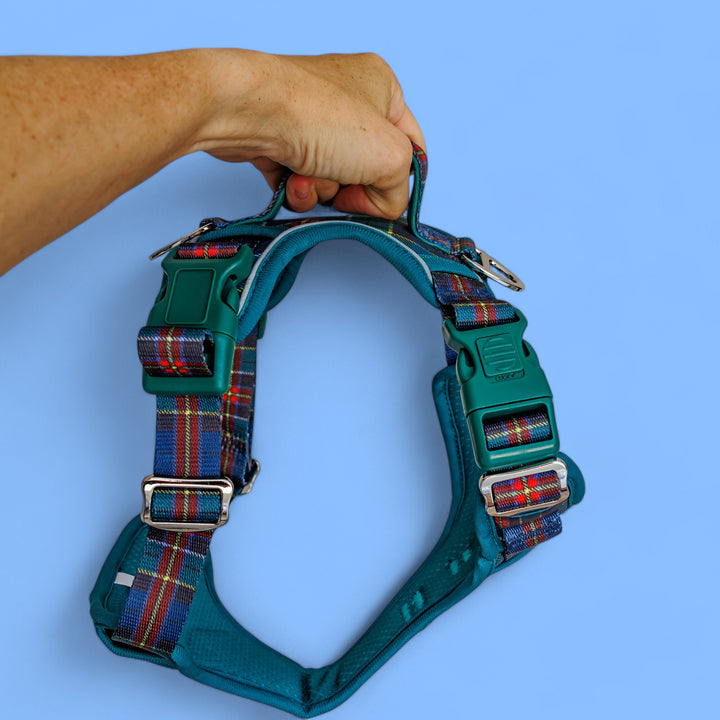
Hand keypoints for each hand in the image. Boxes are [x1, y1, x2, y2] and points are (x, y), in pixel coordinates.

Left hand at [199, 51, 424, 217]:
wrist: (247, 112)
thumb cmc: (317, 116)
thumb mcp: (389, 158)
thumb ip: (399, 189)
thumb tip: (381, 205)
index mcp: (382, 88)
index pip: (410, 146)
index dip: (400, 179)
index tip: (385, 198)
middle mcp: (347, 100)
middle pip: (368, 169)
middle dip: (353, 187)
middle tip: (344, 184)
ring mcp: (311, 120)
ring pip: (333, 180)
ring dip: (322, 189)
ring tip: (307, 174)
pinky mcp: (281, 141)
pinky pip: (301, 181)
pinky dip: (297, 188)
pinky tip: (288, 178)